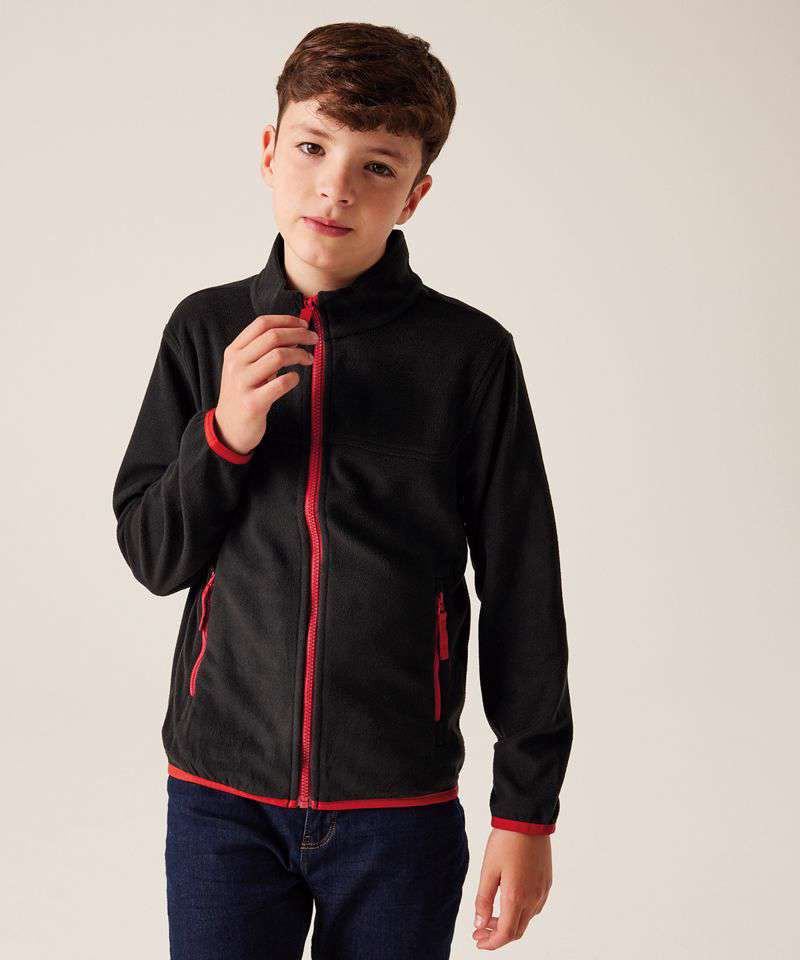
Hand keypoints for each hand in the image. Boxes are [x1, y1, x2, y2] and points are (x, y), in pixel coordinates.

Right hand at [214, 313, 318, 454]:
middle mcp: (236, 364)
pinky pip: (281, 383)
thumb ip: (265, 351)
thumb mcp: (247, 368)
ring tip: (309, 359)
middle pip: (272, 336)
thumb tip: (295, 335)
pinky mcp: (253, 403)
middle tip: (314, 339)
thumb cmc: (244, 394)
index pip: (261, 324)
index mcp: (234, 351)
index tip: (304, 325)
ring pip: (278, 356)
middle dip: (299, 334)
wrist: (228, 428)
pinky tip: (296, 379)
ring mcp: (243, 383)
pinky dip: (294, 378)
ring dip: (300, 354)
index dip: (286, 320)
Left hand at [472, 830, 551, 948]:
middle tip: (479, 930)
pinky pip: (534, 907)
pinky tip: (507, 903)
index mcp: (516, 897)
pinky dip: (519, 913)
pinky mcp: (546, 883)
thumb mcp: (488, 869)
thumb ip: (483, 899)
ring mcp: (542, 891)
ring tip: (489, 916)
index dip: (491, 942)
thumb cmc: (506, 841)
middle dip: (497, 935)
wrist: (528, 819)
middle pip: (516, 931)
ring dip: (508, 924)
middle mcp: (533, 899)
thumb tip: (479, 923)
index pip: (505, 934)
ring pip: (526, 920)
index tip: (477, 940)